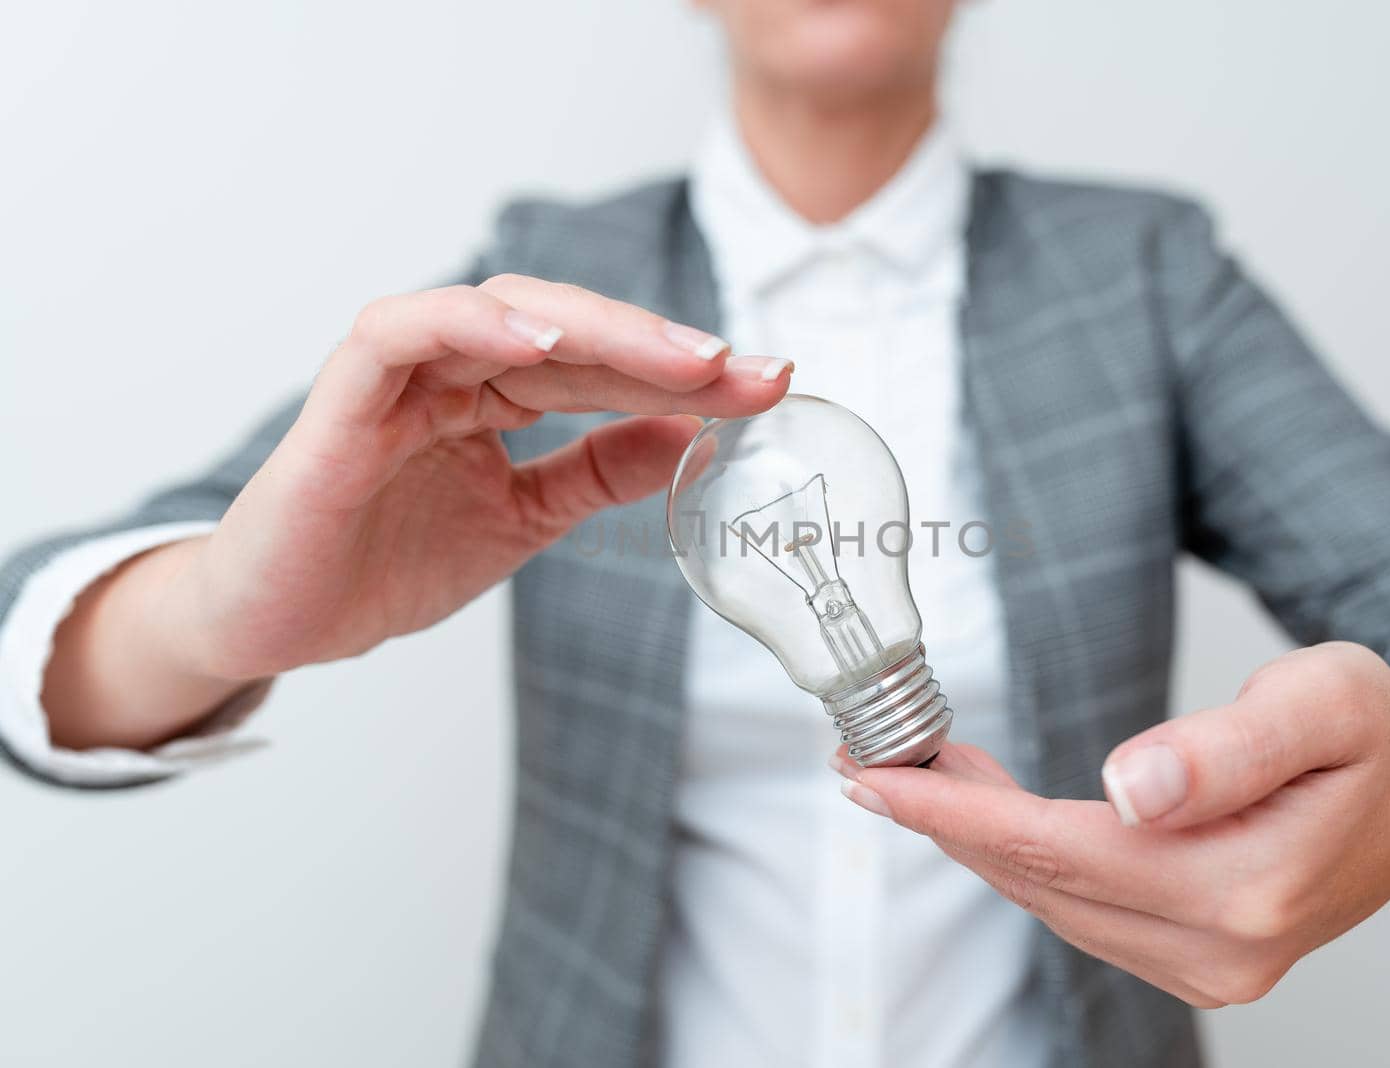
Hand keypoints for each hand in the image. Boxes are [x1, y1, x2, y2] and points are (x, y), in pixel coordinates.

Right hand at [154, 276, 788, 681]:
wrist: (281, 624)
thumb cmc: (385, 561)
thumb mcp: (525, 519)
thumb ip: (598, 471)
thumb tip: (690, 435)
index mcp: (495, 394)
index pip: (603, 365)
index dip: (686, 373)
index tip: (768, 384)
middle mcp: (452, 370)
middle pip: (567, 327)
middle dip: (662, 346)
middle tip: (745, 366)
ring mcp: (397, 378)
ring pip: (498, 311)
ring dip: (593, 326)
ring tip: (677, 353)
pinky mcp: (341, 402)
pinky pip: (400, 336)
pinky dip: (466, 324)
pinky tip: (540, 340)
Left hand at [833, 642, 1389, 1006]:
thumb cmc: (1382, 730)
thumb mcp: (1323, 702)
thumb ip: (1225, 747)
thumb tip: (1129, 786)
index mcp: (1247, 887)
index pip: (1057, 850)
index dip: (953, 812)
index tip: (874, 774)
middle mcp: (1222, 950)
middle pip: (1040, 880)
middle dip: (943, 820)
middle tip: (870, 757)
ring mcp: (1211, 965)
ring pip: (1054, 897)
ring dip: (978, 836)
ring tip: (919, 767)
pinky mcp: (1200, 956)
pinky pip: (1083, 906)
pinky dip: (1027, 856)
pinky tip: (993, 808)